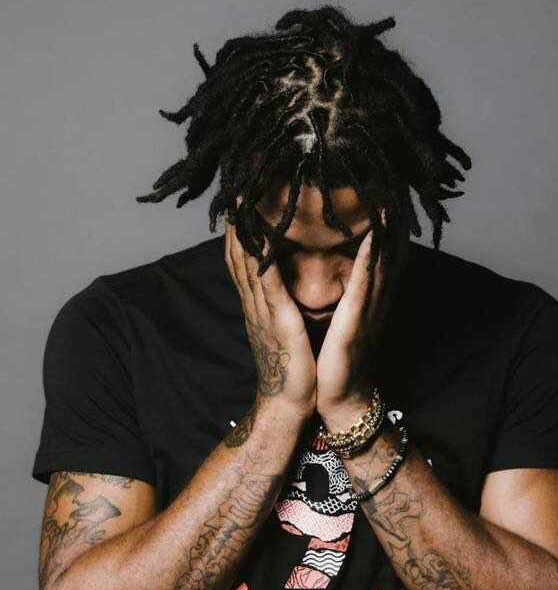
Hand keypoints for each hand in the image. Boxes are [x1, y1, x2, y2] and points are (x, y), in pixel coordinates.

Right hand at [224, 216, 315, 418]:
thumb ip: (276, 306)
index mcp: (256, 305)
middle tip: (235, 188)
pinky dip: (264, 256)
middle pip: (238, 254)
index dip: (238, 230)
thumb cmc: (290, 367)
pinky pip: (269, 281)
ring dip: (245, 229)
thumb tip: (279, 288)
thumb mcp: (279, 331)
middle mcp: (253, 303)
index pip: (241, 260)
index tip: (240, 202)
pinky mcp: (278, 319)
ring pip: (248, 262)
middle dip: (237, 221)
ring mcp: (262, 310)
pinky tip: (265, 233)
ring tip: (244, 198)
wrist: (288, 402)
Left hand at [316, 210, 401, 418]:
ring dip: (388, 229)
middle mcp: (377, 298)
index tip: (388, 192)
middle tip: (396, 185)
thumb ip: (352, 293)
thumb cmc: (338, 355)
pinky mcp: (357, 318)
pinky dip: (371, 255)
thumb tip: (347, 269)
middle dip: (394, 220)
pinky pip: (365, 281)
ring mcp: (370, 307)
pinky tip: (374, 233)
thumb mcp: (348, 318)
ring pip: (381, 260)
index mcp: (372, 297)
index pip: (385, 253)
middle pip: (391, 252)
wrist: (341, 394)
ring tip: (390, 196)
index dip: (390, 224)